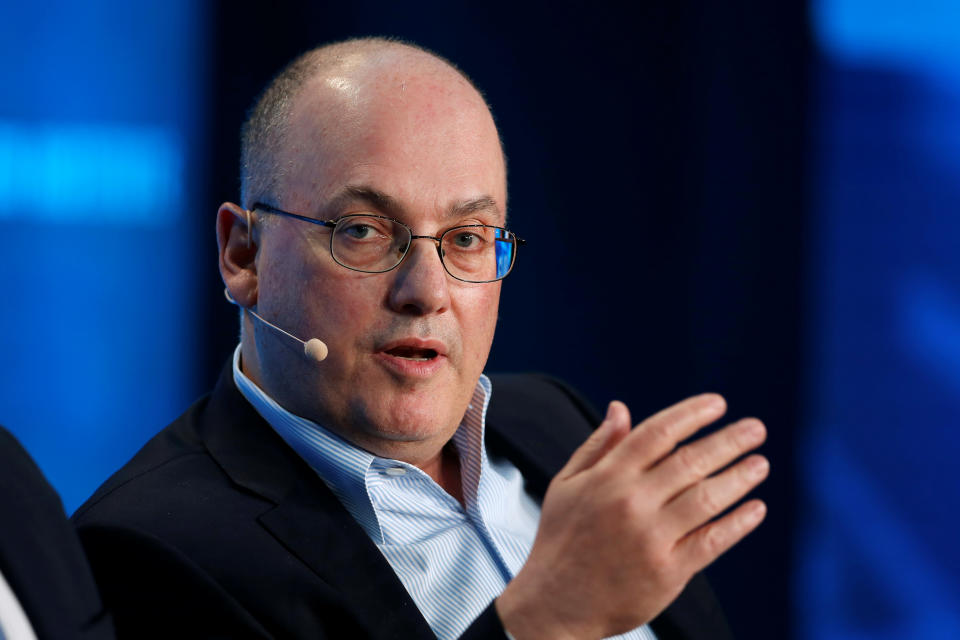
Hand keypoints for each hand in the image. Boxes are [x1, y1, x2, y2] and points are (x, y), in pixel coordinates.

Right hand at [496, 394, 767, 639]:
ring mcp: (652, 538)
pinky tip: (755, 509)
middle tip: (755, 429)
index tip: (717, 404)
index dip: (691, 414)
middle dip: (729, 441)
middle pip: (690, 461)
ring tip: (760, 463)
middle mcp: (631, 503)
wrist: (555, 604)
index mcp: (607, 477)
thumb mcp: (566, 484)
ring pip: (707, 498)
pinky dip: (738, 523)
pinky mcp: (668, 572)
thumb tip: (620, 408)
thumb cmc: (560, 539)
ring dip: (740, 477)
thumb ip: (597, 446)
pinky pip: (712, 541)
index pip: (658, 433)